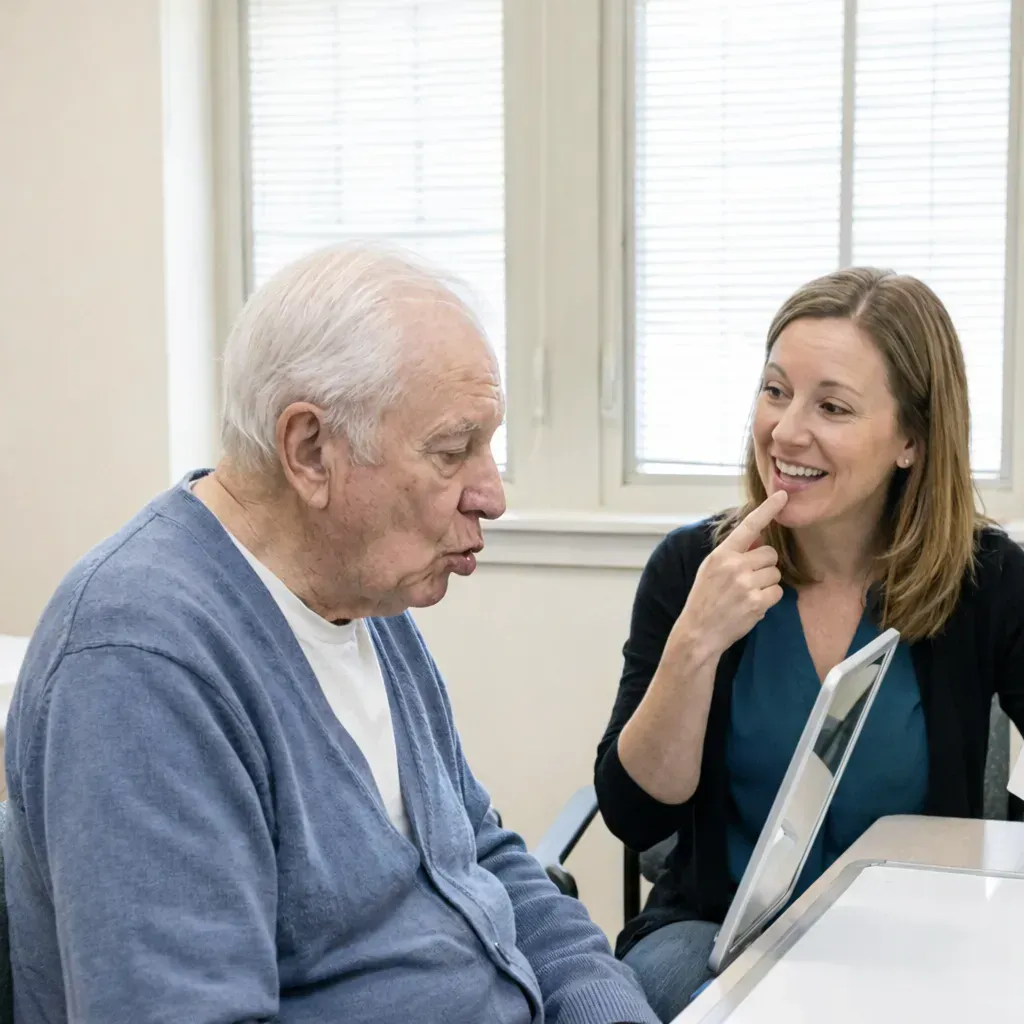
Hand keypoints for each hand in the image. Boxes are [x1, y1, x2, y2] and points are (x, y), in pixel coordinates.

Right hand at [669, 491, 787, 658]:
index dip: (768, 509)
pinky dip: (768, 599)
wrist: (699, 632)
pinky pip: (777, 592)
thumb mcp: (711, 569)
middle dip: (765, 565)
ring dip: (766, 583)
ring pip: (775, 573)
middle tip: (749, 579)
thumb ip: (734, 554)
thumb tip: (761, 540)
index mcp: (721, 554)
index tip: (783, 495)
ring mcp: (746, 584)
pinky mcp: (757, 602)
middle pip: (770, 554)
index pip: (748, 526)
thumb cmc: (705, 599)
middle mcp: (734, 566)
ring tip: (747, 595)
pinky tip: (751, 605)